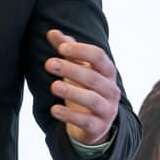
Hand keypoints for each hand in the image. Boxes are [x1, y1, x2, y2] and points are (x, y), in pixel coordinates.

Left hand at [45, 29, 119, 144]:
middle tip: (49, 64)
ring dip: (72, 92)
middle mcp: (111, 90)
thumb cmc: (84, 88)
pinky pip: (86, 122)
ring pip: (92, 100)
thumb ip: (66, 50)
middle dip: (71, 69)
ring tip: (54, 86)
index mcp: (107, 72)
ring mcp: (107, 110)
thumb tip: (52, 32)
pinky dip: (70, 116)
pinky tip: (54, 109)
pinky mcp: (98, 127)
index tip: (61, 48)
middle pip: (93, 78)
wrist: (94, 123)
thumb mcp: (77, 68)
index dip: (81, 51)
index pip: (99, 57)